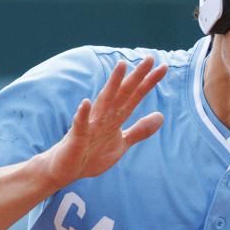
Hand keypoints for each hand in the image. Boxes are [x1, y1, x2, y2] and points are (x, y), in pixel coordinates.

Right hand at [43, 56, 166, 183]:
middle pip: (123, 93)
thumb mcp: (122, 143)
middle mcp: (104, 116)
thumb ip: (140, 130)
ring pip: (104, 102)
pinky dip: (82, 115)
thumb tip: (161, 116)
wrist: (65, 171)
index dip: (149, 83)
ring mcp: (90, 125)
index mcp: (115, 117)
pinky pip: (80, 125)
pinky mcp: (77, 138)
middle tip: (150, 58)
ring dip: (112, 85)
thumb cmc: (91, 154)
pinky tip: (85, 103)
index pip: (135, 97)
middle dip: (136, 76)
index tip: (163, 67)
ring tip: (122, 66)